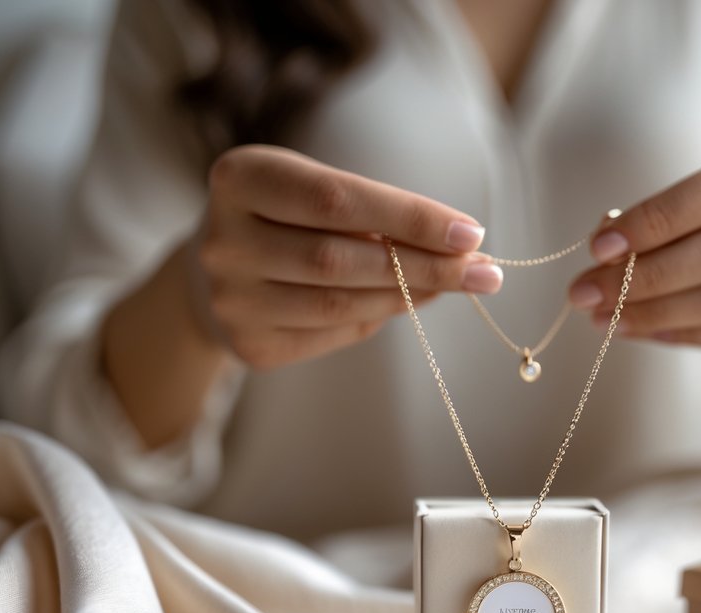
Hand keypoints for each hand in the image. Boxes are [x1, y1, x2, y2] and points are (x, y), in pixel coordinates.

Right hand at [193, 144, 500, 368]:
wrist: (215, 270)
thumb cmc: (287, 218)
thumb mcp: (316, 194)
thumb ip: (376, 215)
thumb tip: (464, 249)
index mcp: (241, 179)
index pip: (337, 200)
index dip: (409, 218)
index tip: (472, 232)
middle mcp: (225, 241)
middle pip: (340, 259)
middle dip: (424, 265)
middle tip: (485, 272)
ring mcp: (231, 299)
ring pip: (338, 303)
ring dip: (409, 296)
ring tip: (455, 285)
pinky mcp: (248, 344)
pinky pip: (331, 335)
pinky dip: (377, 317)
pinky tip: (408, 303)